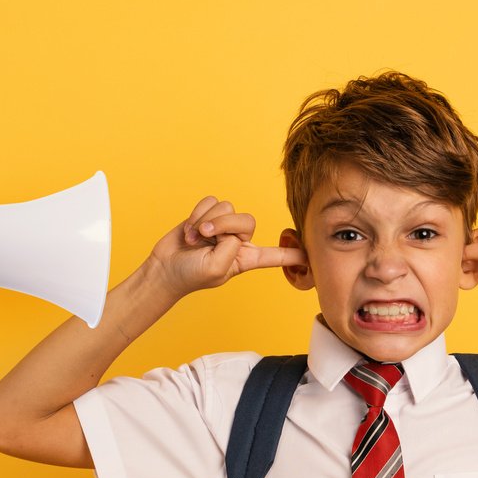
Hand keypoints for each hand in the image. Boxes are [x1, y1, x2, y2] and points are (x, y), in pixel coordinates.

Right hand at [146, 196, 304, 297]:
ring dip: (206, 221)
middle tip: (205, 238)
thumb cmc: (191, 276)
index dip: (294, 255)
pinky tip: (189, 230)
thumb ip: (231, 247)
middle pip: (247, 221)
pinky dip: (197, 214)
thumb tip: (231, 228)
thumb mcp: (217, 269)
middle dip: (224, 224)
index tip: (313, 256)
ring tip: (195, 239)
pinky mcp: (207, 215)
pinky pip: (210, 201)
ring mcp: (222, 227)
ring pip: (227, 208)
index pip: (276, 256)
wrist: (164, 269)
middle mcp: (238, 241)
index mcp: (247, 259)